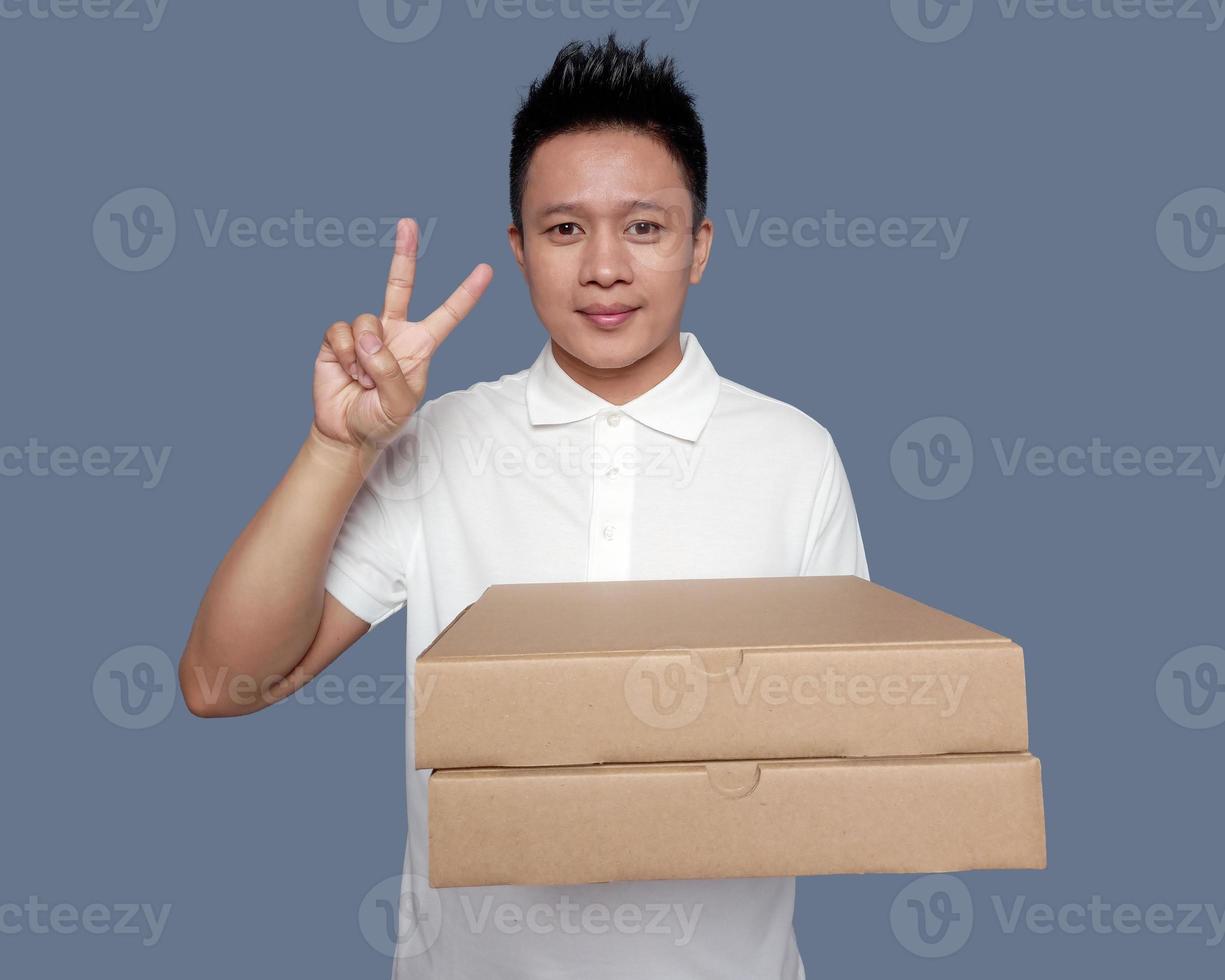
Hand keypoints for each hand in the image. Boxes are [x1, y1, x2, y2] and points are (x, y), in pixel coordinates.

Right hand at [310, 218, 491, 459]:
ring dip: (365, 354)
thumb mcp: (398, 403)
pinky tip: (348, 371)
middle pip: (400, 285)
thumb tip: (369, 338)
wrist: (346, 430)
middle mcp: (394, 332)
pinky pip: (342, 331)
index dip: (466, 294)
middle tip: (409, 224)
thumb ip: (389, 371)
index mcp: (420, 346)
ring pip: (366, 319)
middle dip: (404, 253)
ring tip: (364, 378)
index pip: (448, 314)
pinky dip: (346, 354)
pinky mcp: (339, 339)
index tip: (485, 270)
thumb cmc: (380, 418)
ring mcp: (365, 333)